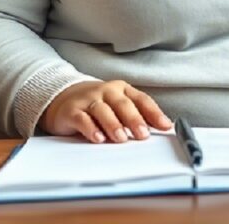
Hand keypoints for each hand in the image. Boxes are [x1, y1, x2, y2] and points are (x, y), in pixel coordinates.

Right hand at [39, 79, 172, 143]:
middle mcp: (107, 91)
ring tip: (122, 138)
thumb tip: (156, 131)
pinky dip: (91, 128)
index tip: (165, 126)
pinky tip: (98, 138)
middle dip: (135, 120)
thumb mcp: (117, 106)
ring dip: (114, 124)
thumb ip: (134, 116)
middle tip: (143, 135)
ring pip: (103, 110)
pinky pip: (82, 119)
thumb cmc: (97, 104)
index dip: (154, 113)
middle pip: (123, 104)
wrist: (62, 97)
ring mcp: (88, 99)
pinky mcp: (72, 110)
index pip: (142, 100)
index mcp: (122, 89)